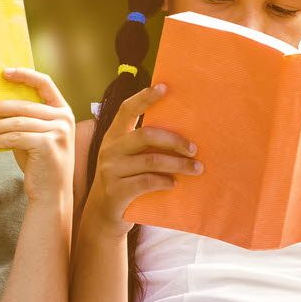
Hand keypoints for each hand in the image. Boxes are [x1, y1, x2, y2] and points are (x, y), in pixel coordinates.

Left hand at [0, 67, 75, 201]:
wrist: (52, 193)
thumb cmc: (39, 162)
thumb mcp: (34, 135)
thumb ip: (23, 119)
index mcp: (62, 111)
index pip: (45, 84)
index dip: (24, 75)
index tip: (3, 73)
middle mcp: (64, 118)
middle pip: (24, 105)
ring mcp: (59, 131)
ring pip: (17, 123)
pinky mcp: (48, 144)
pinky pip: (15, 138)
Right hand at [81, 83, 201, 235]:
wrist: (104, 214)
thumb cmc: (125, 181)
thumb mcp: (128, 159)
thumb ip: (144, 146)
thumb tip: (185, 135)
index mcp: (113, 137)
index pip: (126, 110)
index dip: (144, 98)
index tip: (164, 87)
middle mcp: (109, 150)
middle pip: (145, 135)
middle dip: (175, 141)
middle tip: (195, 149)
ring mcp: (110, 171)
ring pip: (151, 161)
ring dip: (178, 165)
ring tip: (196, 169)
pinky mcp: (116, 191)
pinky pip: (146, 182)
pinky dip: (164, 182)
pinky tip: (174, 184)